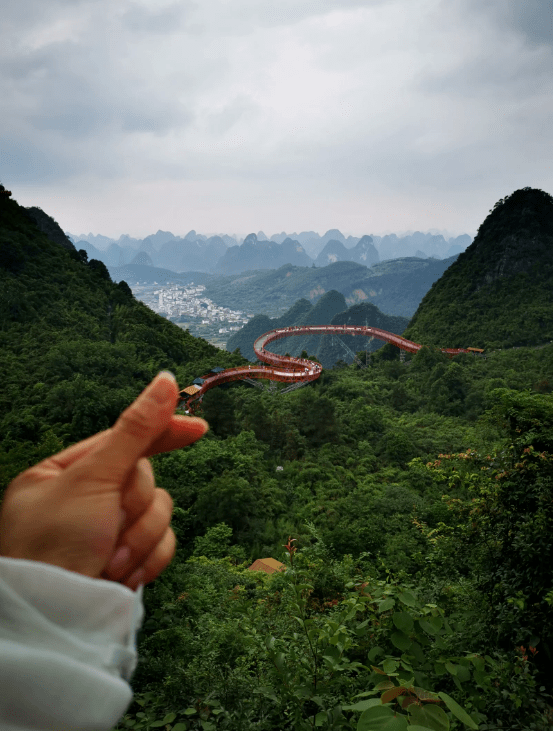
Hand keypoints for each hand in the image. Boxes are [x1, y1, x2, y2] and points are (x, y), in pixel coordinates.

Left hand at [0, 371, 207, 590]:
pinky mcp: (126, 560)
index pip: (124, 439)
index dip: (162, 430)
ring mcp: (106, 532)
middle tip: (107, 526)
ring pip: (159, 513)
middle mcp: (86, 500)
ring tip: (109, 562)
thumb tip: (167, 380)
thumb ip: (136, 430)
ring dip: (138, 539)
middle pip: (146, 479)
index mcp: (64, 473)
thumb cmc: (53, 546)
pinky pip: (162, 545)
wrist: (50, 623)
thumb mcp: (93, 478)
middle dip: (133, 507)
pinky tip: (120, 577)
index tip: (200, 428)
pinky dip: (146, 561)